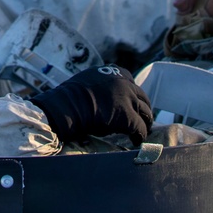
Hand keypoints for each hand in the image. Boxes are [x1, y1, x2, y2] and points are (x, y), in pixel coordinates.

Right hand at [33, 65, 153, 145]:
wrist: (67, 107)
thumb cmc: (71, 96)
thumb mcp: (89, 80)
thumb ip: (102, 85)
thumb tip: (105, 96)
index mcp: (114, 71)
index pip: (131, 82)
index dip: (133, 94)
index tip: (132, 103)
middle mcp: (124, 83)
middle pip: (142, 97)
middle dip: (143, 108)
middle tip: (142, 118)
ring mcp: (128, 99)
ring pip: (145, 112)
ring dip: (144, 122)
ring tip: (142, 131)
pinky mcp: (128, 117)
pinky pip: (139, 128)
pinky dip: (140, 135)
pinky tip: (136, 141)